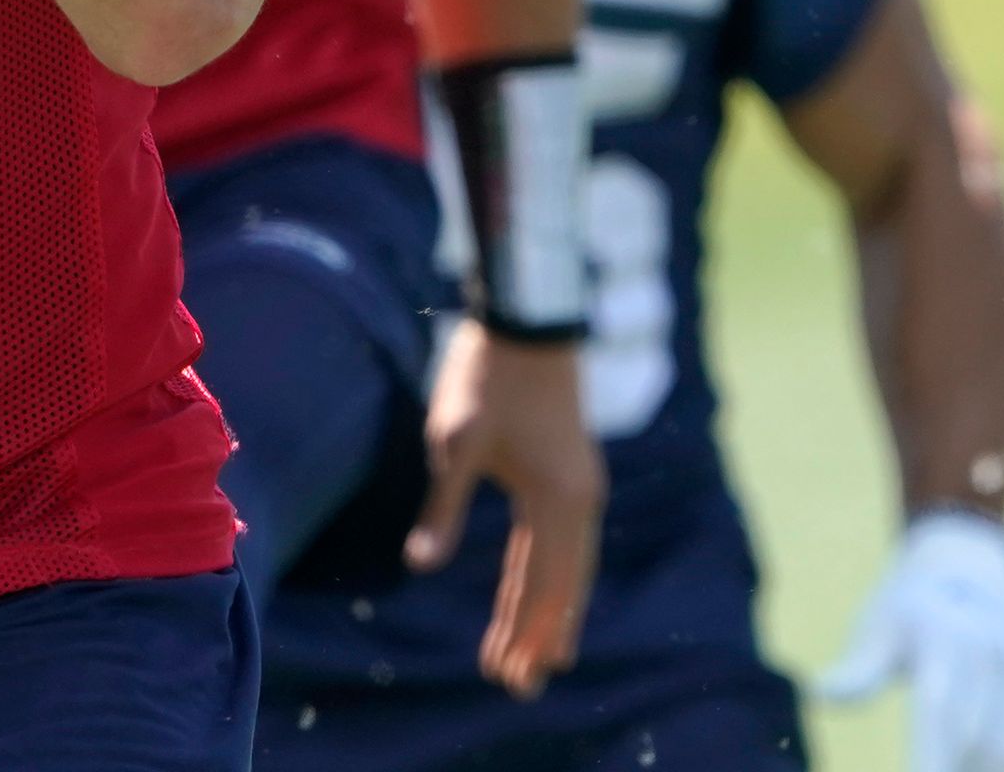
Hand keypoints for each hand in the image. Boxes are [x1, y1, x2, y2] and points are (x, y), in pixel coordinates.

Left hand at [411, 321, 603, 698]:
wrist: (527, 317)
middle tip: (520, 685)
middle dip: (539, 636)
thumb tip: (421, 565)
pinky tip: (551, 586)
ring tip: (546, 654)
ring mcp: (582, 484)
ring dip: (554, 610)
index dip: (520, 633)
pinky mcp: (574, 470)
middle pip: (561, 585)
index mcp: (554, 498)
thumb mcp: (454, 443)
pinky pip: (570, 539)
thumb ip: (443, 508)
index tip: (502, 674)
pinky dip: (561, 574)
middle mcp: (579, 499)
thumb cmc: (486, 377)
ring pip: (570, 565)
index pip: (538, 585)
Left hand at [818, 511, 1003, 771]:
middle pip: (973, 739)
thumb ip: (858, 670)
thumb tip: (816, 694)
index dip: (928, 759)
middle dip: (947, 770)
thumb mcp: (879, 629)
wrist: (969, 581)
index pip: (939, 710)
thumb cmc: (908, 612)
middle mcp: (993, 659)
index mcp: (947, 638)